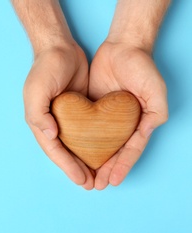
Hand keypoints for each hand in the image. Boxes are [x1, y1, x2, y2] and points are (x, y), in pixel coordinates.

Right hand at [24, 45, 94, 188]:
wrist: (59, 47)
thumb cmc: (45, 68)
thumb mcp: (36, 90)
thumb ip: (38, 114)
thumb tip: (51, 135)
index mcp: (41, 122)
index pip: (54, 150)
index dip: (67, 166)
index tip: (82, 180)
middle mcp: (53, 123)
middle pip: (65, 152)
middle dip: (77, 169)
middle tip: (92, 184)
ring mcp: (67, 117)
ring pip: (76, 145)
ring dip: (85, 161)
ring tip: (96, 176)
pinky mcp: (80, 110)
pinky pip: (86, 132)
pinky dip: (92, 145)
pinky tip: (101, 153)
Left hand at [89, 41, 167, 188]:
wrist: (120, 46)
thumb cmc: (141, 66)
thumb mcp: (155, 89)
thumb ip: (156, 111)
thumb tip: (148, 131)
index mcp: (138, 123)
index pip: (129, 149)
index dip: (122, 166)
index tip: (112, 181)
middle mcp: (122, 124)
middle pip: (113, 152)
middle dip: (106, 170)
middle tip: (96, 186)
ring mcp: (107, 118)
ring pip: (98, 145)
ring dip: (92, 162)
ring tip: (85, 178)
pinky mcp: (92, 110)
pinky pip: (86, 130)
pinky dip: (82, 144)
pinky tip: (75, 155)